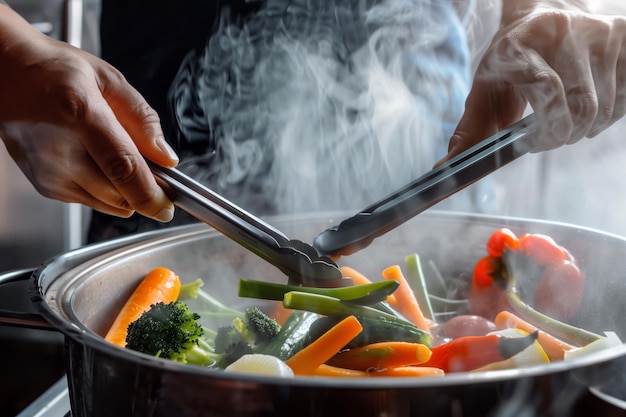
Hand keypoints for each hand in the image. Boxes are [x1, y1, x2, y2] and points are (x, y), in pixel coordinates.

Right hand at [0, 5, 177, 221]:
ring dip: (124, 191)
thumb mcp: (109, 80)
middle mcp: (59, 150)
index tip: (167, 207)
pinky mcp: (45, 186)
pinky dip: (104, 190)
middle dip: (144, 189)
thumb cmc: (53, 71)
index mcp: (80, 115)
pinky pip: (91, 201)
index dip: (150, 194)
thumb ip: (142, 119)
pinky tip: (93, 159)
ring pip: (108, 204)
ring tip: (113, 153)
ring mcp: (48, 172)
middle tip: (148, 164)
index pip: (122, 169)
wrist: (4, 75)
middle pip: (119, 195)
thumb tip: (166, 157)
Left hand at [442, 2, 625, 160]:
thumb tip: (444, 171)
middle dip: (564, 136)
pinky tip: (587, 109)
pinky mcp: (624, 38)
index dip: (546, 127)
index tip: (535, 143)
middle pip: (580, 105)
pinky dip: (607, 116)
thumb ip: (469, 132)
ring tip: (564, 121)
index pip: (546, 88)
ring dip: (585, 129)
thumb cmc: (509, 62)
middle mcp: (562, 32)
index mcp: (518, 43)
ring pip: (604, 107)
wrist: (543, 16)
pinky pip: (625, 98)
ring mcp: (599, 33)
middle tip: (549, 138)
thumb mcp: (483, 91)